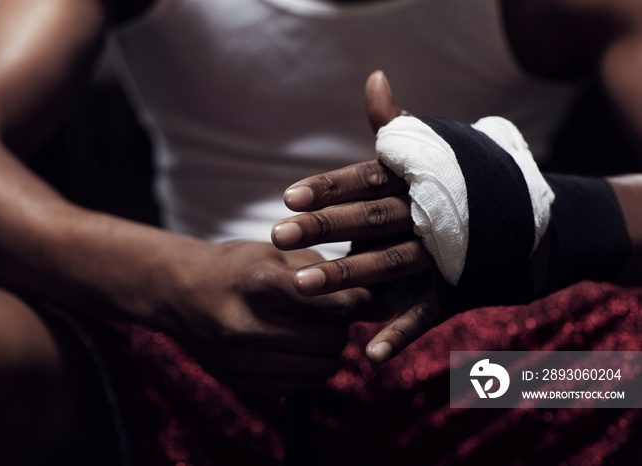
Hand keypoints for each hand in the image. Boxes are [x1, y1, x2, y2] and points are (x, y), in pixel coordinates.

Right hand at [154, 239, 388, 395]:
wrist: (182, 293)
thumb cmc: (237, 267)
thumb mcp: (280, 256)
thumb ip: (330, 275)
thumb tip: (383, 304)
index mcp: (258, 283)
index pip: (332, 302)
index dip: (356, 301)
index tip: (364, 298)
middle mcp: (247, 325)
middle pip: (331, 339)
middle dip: (340, 327)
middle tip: (330, 314)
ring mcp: (241, 360)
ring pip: (322, 368)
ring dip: (327, 350)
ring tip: (311, 329)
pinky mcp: (242, 383)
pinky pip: (301, 386)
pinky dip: (308, 368)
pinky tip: (292, 347)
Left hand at [272, 71, 441, 364]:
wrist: (530, 222)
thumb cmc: (462, 183)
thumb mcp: (430, 153)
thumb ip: (395, 127)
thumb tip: (374, 78)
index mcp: (416, 180)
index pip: (367, 178)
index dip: (329, 187)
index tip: (287, 197)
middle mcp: (427, 213)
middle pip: (371, 219)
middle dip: (324, 227)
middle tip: (277, 235)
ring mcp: (444, 253)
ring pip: (392, 264)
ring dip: (350, 277)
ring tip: (302, 287)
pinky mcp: (457, 288)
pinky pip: (427, 312)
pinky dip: (401, 332)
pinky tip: (370, 354)